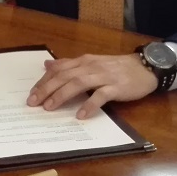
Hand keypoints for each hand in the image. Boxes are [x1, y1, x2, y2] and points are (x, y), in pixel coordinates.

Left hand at [26, 53, 157, 118]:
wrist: (145, 67)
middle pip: (64, 76)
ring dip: (62, 95)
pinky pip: (101, 96)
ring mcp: (104, 76)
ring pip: (78, 83)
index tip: (31, 93)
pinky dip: (89, 105)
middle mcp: (90, 66)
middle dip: (46, 89)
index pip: (58, 69)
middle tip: (33, 102)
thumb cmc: (116, 67)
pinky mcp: (116, 87)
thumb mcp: (91, 62)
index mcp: (83, 61)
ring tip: (50, 108)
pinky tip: (80, 115)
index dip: (43, 81)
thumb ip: (69, 64)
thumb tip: (48, 65)